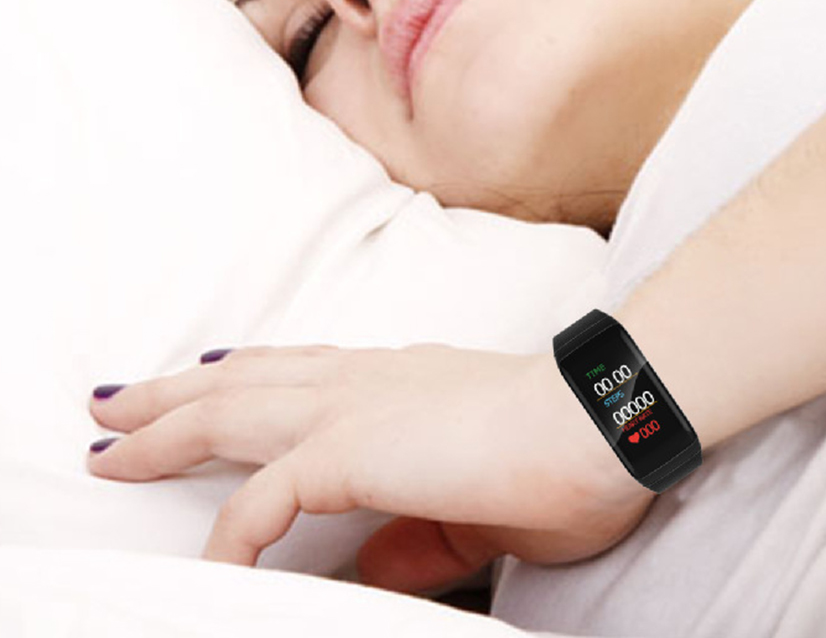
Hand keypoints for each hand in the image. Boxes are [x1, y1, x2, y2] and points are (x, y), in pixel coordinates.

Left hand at [86, 343, 653, 594]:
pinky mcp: (355, 449)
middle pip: (242, 382)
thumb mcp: (476, 507)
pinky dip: (230, 533)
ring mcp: (354, 409)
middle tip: (117, 400)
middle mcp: (364, 383)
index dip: (242, 377)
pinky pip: (263, 500)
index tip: (202, 376)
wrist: (600, 419)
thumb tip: (370, 567)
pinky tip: (207, 564)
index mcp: (395, 384)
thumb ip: (417, 536)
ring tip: (112, 437)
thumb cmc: (559, 455)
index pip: (297, 372)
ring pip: (230, 412)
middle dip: (173, 394)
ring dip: (165, 427)